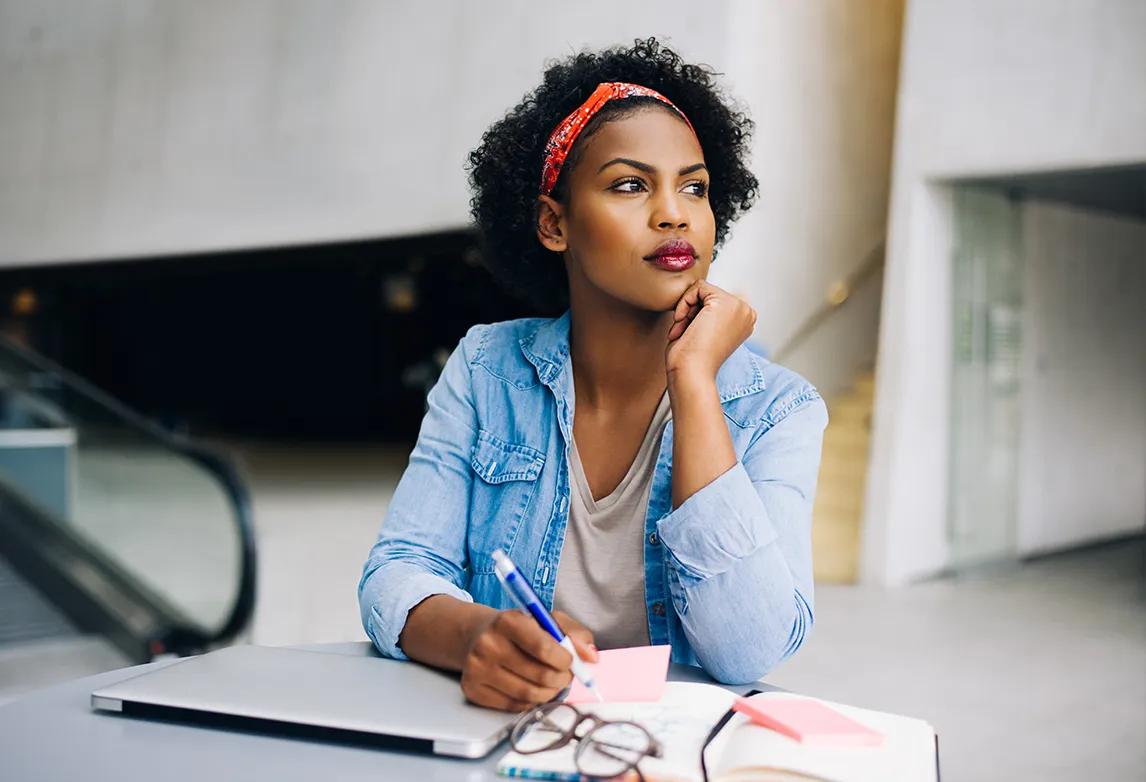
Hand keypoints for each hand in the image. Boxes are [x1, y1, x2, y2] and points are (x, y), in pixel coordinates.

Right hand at [459, 609, 597, 711]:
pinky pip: (513, 706)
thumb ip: (574, 634)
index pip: (544, 648)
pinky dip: (530, 701)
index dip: (565, 660)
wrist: (477, 635)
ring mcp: (477, 669)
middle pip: (540, 676)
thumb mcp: (546, 619)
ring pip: (529, 694)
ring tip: (551, 683)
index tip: (570, 660)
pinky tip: (531, 688)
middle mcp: (488, 644)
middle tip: (565, 675)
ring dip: (549, 693)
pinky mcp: (473, 690)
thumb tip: (591, 657)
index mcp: (507, 621)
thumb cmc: (518, 628)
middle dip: (561, 679)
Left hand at [665, 280, 756, 379]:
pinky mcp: (725, 302)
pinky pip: (698, 287)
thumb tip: (700, 291)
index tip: (689, 334)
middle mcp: (746, 313)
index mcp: (744, 321)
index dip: (695, 315)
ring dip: (686, 309)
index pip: (713, 301)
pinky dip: (684, 302)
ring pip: (702, 290)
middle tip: (683, 333)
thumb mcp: (705, 330)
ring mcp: (739, 307)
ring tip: (683, 330)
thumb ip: (708, 312)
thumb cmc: (691, 358)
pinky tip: (682, 321)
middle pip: (709, 294)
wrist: (691, 373)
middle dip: (690, 311)